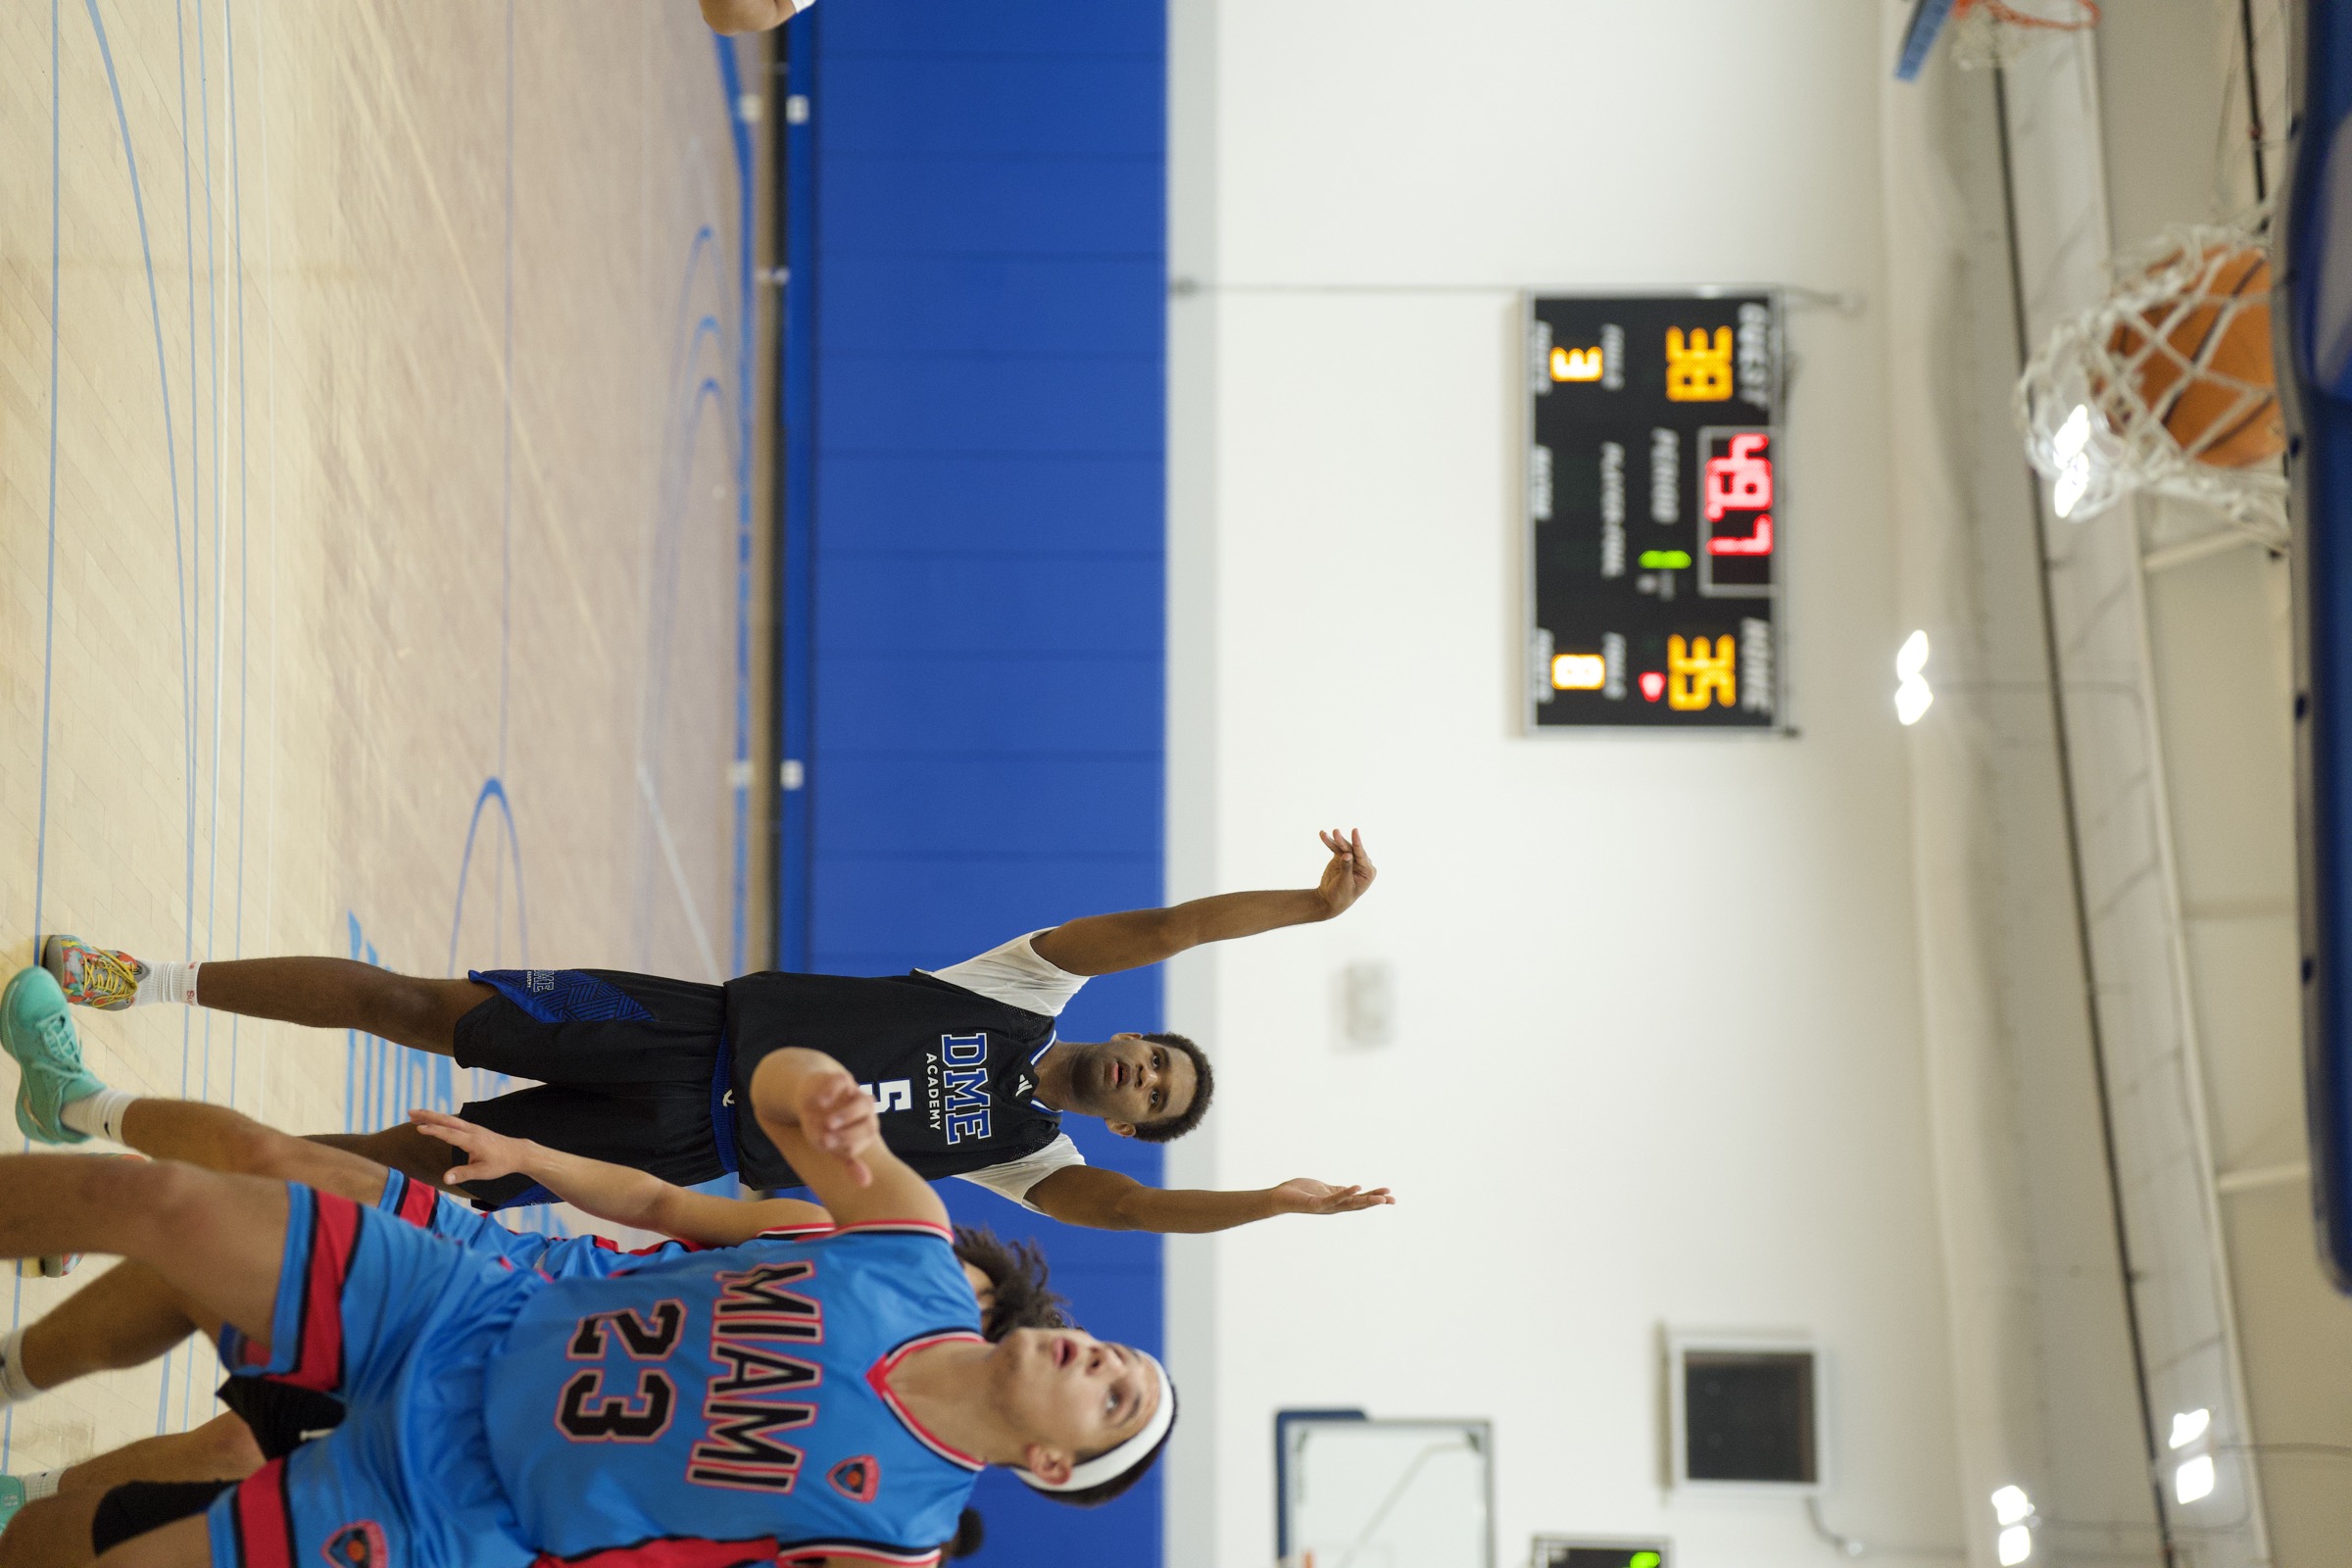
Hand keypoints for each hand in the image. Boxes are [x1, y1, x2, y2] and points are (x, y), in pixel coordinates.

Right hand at [409, 1108, 533, 1185]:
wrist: (517, 1152)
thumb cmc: (501, 1163)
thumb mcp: (483, 1172)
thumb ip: (463, 1174)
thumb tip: (445, 1178)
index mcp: (472, 1141)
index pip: (449, 1134)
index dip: (434, 1130)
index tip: (418, 1128)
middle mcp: (471, 1130)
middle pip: (447, 1120)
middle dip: (428, 1115)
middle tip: (409, 1113)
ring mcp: (472, 1128)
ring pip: (449, 1119)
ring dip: (432, 1116)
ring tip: (414, 1115)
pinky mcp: (473, 1129)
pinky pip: (453, 1121)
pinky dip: (440, 1120)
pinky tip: (432, 1121)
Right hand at [794, 1068, 881, 1187]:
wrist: (810, 1095)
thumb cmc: (824, 1125)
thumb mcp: (834, 1145)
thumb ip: (849, 1162)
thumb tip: (866, 1183)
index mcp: (867, 1127)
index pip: (865, 1140)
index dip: (848, 1145)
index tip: (827, 1147)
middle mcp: (867, 1110)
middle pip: (870, 1124)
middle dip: (849, 1134)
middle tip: (826, 1140)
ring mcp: (856, 1093)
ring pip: (864, 1103)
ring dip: (847, 1115)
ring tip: (828, 1123)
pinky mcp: (842, 1079)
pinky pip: (843, 1083)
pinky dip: (833, 1092)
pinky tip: (821, 1102)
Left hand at [1268, 1177, 1393, 1215]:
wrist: (1279, 1198)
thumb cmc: (1299, 1192)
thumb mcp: (1324, 1190)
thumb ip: (1338, 1191)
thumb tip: (1353, 1190)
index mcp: (1337, 1201)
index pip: (1359, 1200)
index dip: (1374, 1198)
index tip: (1391, 1196)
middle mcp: (1334, 1206)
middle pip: (1359, 1204)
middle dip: (1376, 1202)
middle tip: (1393, 1200)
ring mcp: (1326, 1206)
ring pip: (1350, 1204)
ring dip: (1366, 1200)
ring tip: (1381, 1198)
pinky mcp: (1317, 1204)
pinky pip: (1334, 1198)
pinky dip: (1346, 1193)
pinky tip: (1357, 1187)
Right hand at [1313, 829, 1376, 918]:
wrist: (1329, 900)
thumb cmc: (1341, 896)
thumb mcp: (1345, 884)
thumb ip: (1346, 869)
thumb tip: (1347, 854)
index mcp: (1367, 871)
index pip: (1362, 855)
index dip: (1358, 843)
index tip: (1355, 831)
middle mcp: (1361, 864)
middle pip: (1352, 849)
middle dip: (1343, 841)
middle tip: (1335, 832)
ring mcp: (1350, 860)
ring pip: (1343, 847)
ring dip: (1335, 840)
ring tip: (1328, 833)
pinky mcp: (1340, 858)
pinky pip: (1335, 849)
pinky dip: (1329, 843)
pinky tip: (1323, 835)